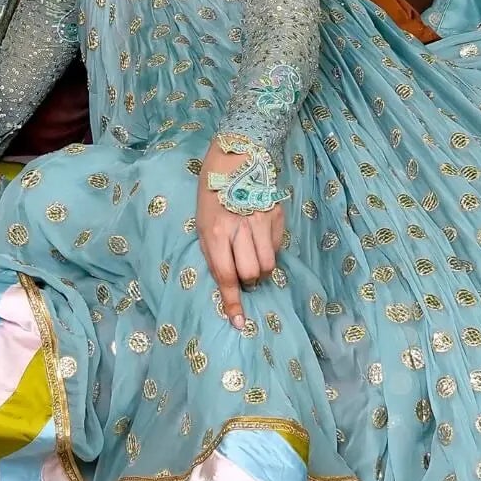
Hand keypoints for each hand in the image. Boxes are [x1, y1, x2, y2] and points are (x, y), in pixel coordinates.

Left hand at [196, 141, 283, 329]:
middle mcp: (240, 229)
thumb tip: (229, 282)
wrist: (236, 158)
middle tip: (243, 272)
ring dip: (261, 269)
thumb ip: (214, 253)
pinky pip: (277, 247)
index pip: (226, 276)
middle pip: (253, 274)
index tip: (239, 323)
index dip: (232, 302)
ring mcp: (262, 222)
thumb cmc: (212, 195)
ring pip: (269, 264)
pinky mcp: (278, 216)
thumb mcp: (203, 224)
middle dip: (248, 280)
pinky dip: (269, 250)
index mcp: (216, 233)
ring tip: (252, 256)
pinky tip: (260, 237)